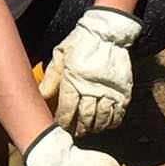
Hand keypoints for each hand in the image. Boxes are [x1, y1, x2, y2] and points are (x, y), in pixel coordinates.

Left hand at [39, 7, 140, 135]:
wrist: (107, 33)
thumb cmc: (81, 43)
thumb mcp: (60, 56)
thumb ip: (51, 77)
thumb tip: (41, 95)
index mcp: (74, 81)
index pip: (67, 110)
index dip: (64, 121)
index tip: (61, 125)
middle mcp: (92, 89)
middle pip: (85, 118)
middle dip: (79, 128)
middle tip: (76, 131)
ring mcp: (109, 91)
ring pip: (102, 118)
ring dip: (95, 127)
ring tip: (90, 128)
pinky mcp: (123, 91)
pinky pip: (118, 113)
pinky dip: (112, 121)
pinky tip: (107, 123)